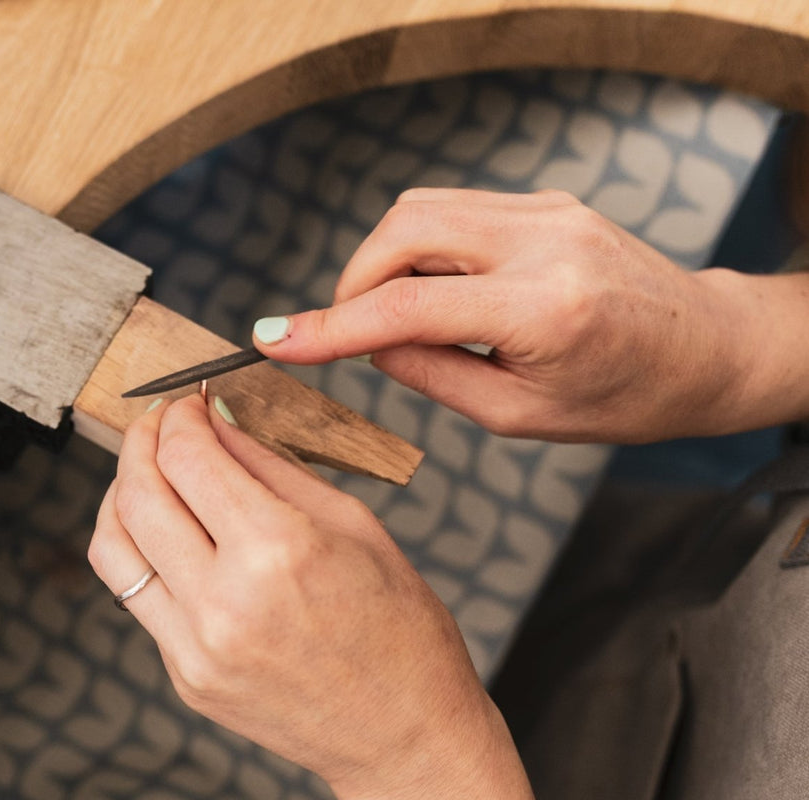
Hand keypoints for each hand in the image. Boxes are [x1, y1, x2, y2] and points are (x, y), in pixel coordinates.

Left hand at [90, 394, 479, 793]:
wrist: (406, 739)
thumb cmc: (400, 630)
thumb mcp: (352, 524)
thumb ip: (270, 466)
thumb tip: (215, 420)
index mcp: (277, 550)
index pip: (187, 457)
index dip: (178, 416)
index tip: (187, 403)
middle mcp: (225, 602)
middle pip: (137, 495)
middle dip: (139, 444)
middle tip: (158, 425)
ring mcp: (196, 649)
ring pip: (112, 548)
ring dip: (121, 496)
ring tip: (148, 476)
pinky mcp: (185, 678)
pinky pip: (140, 598)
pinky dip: (146, 554)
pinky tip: (174, 538)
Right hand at [252, 188, 808, 442]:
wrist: (705, 348)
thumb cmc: (624, 396)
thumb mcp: (519, 415)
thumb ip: (434, 375)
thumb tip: (368, 343)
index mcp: (543, 311)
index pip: (409, 308)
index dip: (331, 326)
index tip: (275, 341)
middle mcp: (545, 244)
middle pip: (405, 229)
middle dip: (355, 280)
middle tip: (346, 333)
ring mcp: (547, 212)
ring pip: (422, 209)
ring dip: (384, 261)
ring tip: (397, 318)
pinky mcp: (545, 203)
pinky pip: (454, 212)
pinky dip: (421, 249)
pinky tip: (439, 294)